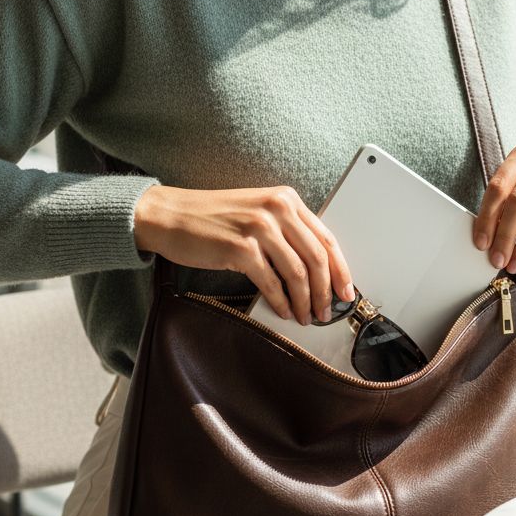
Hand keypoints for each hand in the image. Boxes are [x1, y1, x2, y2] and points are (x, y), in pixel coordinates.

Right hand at [133, 183, 355, 325]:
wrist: (169, 216)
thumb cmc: (211, 218)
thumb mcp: (256, 212)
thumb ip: (286, 231)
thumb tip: (314, 268)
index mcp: (286, 199)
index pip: (326, 237)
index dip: (340, 269)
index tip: (346, 291)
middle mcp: (276, 209)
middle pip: (316, 258)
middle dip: (326, 291)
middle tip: (327, 312)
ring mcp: (258, 228)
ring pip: (297, 273)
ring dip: (305, 301)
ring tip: (306, 317)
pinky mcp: (240, 249)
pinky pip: (271, 283)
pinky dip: (281, 302)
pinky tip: (284, 311)